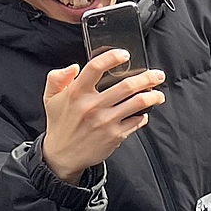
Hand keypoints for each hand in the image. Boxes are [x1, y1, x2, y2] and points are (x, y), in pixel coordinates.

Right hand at [42, 50, 165, 184]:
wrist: (63, 155)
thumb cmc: (60, 124)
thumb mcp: (51, 98)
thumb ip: (57, 78)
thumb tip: (73, 66)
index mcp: (76, 93)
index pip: (95, 68)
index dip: (111, 57)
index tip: (125, 54)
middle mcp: (92, 106)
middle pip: (126, 86)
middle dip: (147, 78)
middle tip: (157, 75)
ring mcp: (105, 121)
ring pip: (137, 103)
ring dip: (153, 96)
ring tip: (159, 94)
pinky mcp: (115, 135)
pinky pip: (137, 122)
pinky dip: (144, 116)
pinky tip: (145, 112)